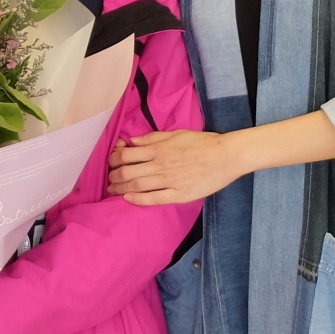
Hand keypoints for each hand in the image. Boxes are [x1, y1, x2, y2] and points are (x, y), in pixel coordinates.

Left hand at [106, 129, 245, 203]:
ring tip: (112, 190)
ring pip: (137, 186)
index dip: (114, 159)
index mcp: (158, 149)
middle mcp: (160, 165)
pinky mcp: (179, 194)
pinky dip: (138, 199)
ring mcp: (169, 181)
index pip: (127, 155)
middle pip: (128, 172)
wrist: (225, 156)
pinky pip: (154, 199)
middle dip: (114, 176)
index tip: (110, 162)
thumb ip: (153, 138)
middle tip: (108, 178)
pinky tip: (128, 199)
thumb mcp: (175, 134)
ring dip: (121, 188)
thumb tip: (133, 141)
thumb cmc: (202, 142)